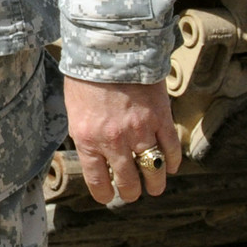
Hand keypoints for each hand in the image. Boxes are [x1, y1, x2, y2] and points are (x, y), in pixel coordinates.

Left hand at [64, 75, 181, 205]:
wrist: (109, 50)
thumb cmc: (85, 77)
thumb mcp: (74, 110)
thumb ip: (86, 134)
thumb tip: (94, 155)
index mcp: (88, 139)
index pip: (98, 181)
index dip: (104, 194)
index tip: (108, 196)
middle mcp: (115, 141)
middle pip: (129, 182)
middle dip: (131, 192)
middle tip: (132, 192)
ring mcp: (141, 132)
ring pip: (154, 172)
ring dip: (155, 184)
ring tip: (154, 187)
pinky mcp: (161, 120)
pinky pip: (172, 151)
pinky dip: (172, 163)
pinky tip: (170, 166)